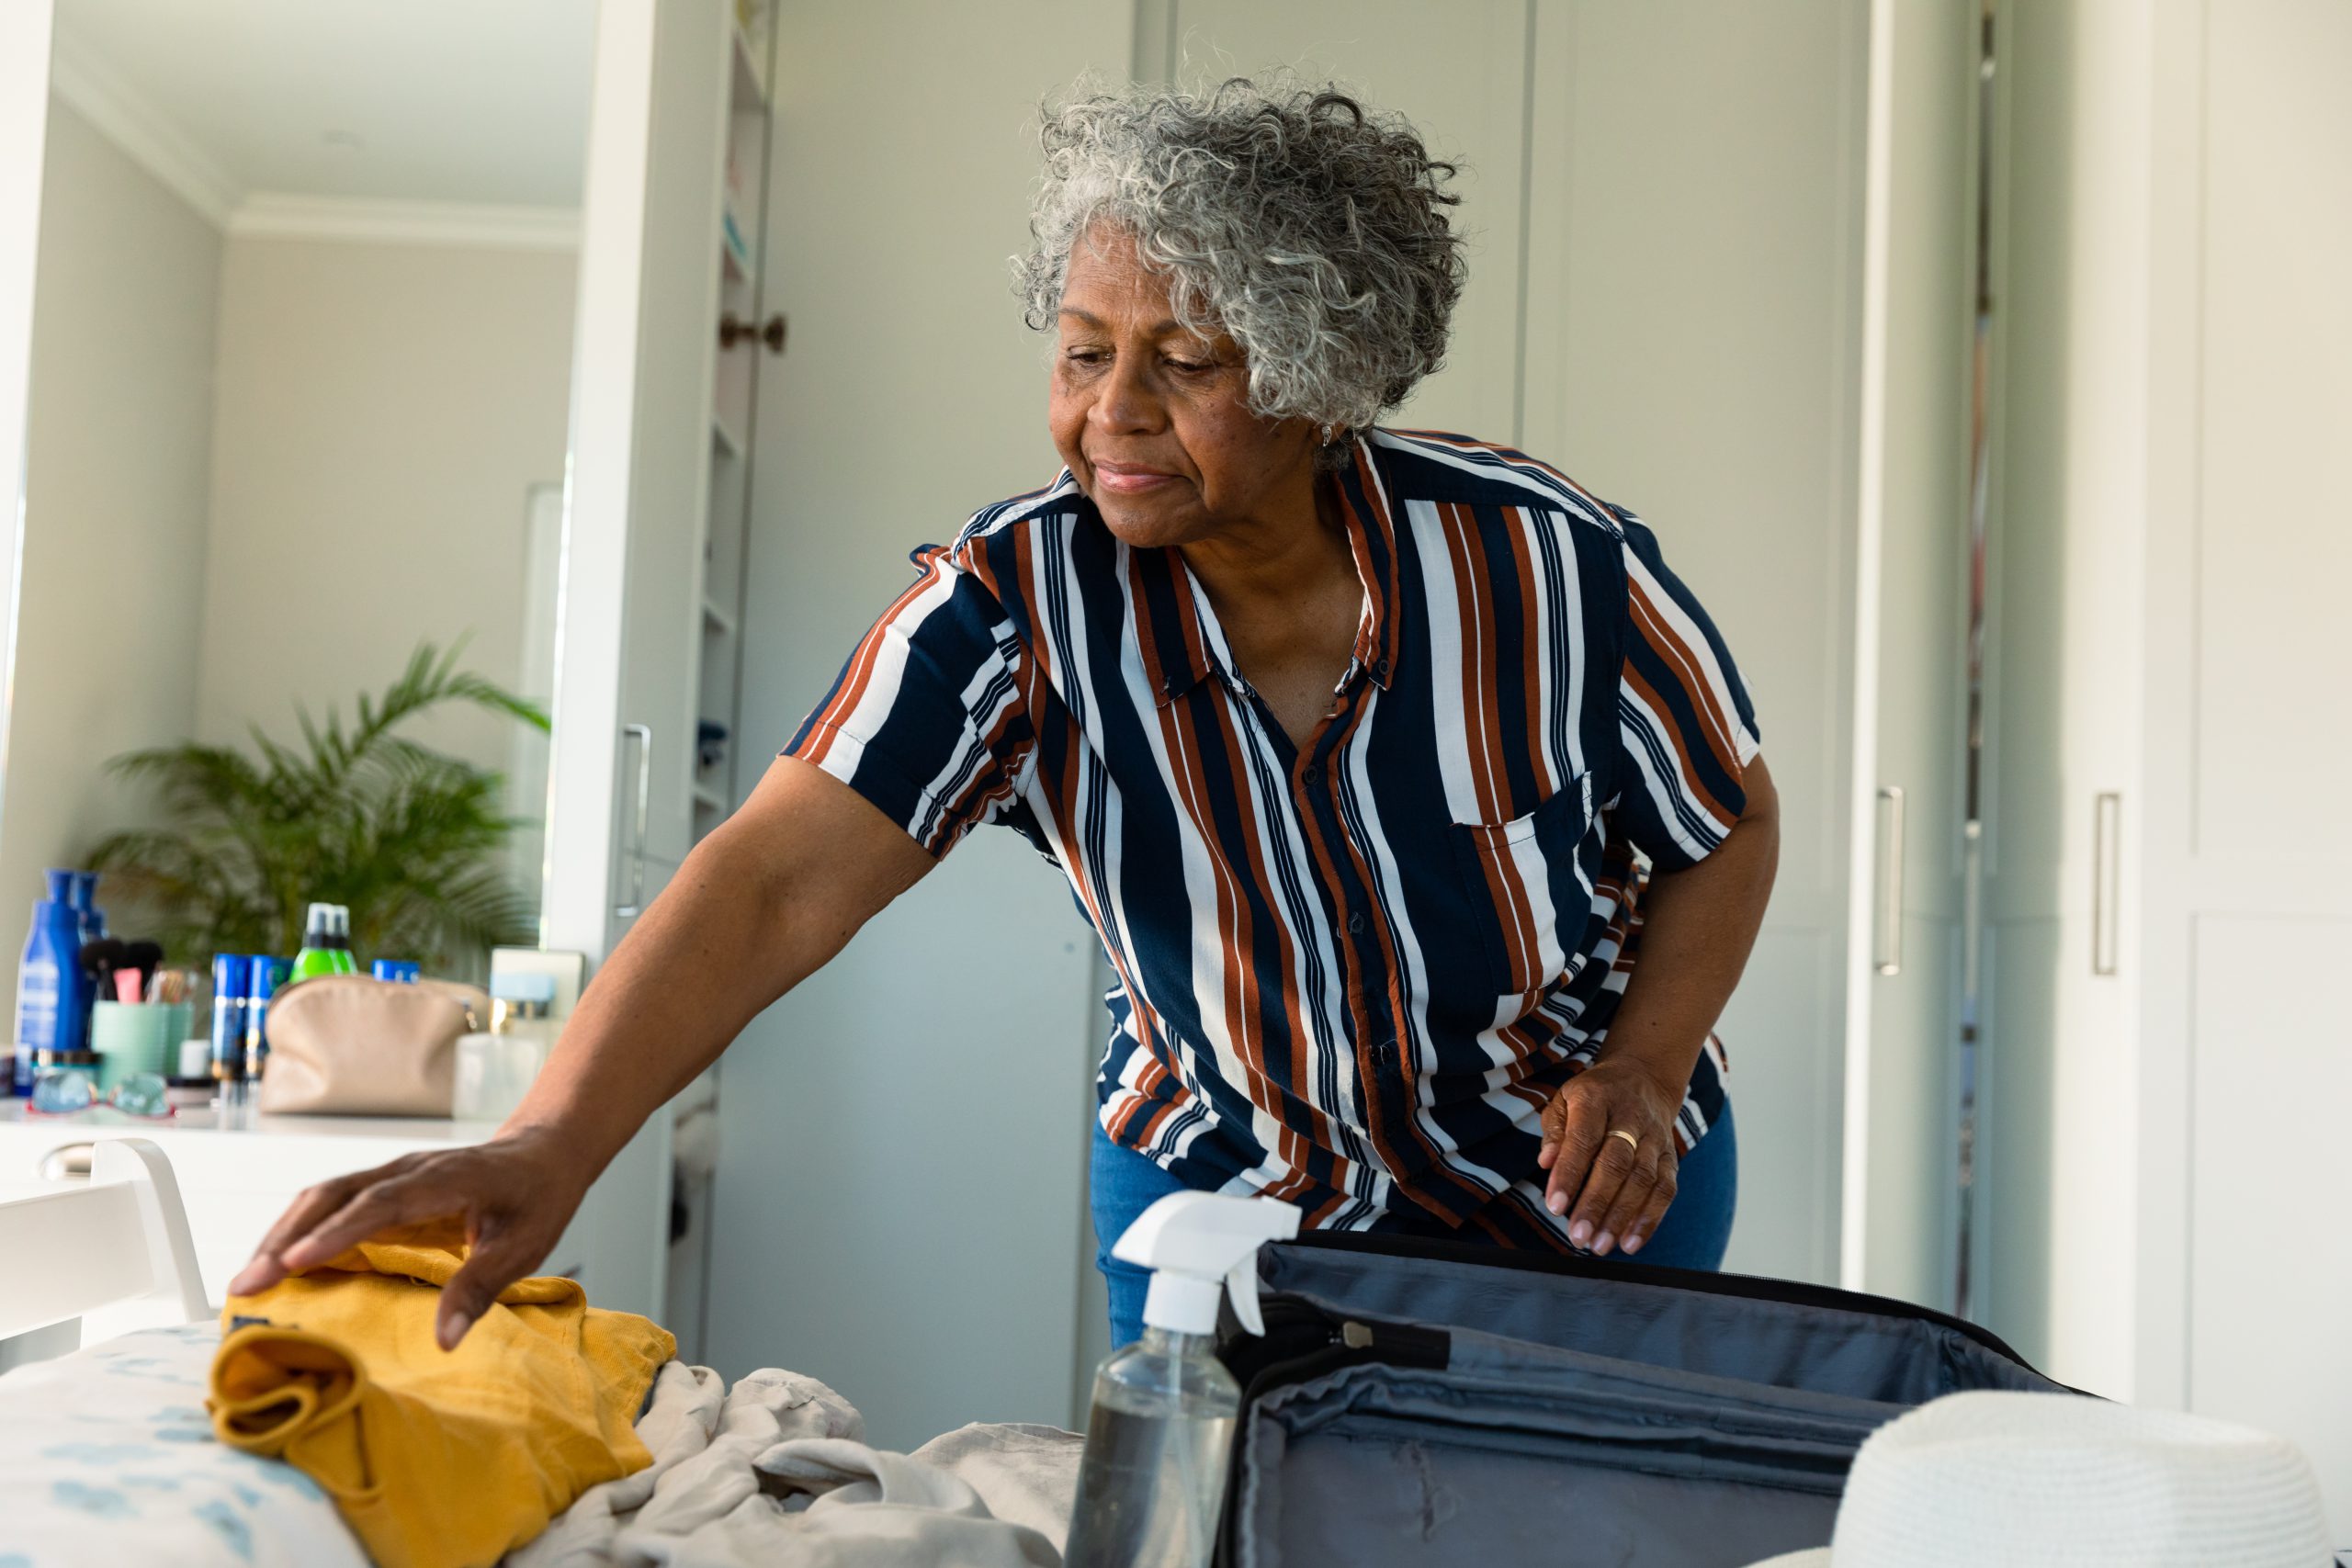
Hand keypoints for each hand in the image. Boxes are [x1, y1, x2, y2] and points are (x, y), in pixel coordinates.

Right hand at [225, 1127, 588, 1349]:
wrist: (544, 1153)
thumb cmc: (536, 1199)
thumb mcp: (525, 1246)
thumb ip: (481, 1288)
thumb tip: (443, 1341)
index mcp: (447, 1179)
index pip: (383, 1203)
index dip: (337, 1232)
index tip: (294, 1263)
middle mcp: (408, 1171)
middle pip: (335, 1194)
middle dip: (286, 1237)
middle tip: (247, 1285)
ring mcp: (391, 1175)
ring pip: (323, 1197)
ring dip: (282, 1235)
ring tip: (247, 1283)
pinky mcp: (382, 1188)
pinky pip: (331, 1206)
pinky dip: (297, 1233)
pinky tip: (276, 1268)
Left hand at [1534, 1058, 1682, 1256]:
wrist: (1643, 1077)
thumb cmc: (1594, 1096)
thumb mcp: (1565, 1099)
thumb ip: (1554, 1130)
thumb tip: (1545, 1163)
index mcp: (1596, 1098)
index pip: (1583, 1139)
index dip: (1569, 1174)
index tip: (1555, 1207)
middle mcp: (1630, 1117)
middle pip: (1616, 1163)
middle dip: (1596, 1204)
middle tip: (1578, 1237)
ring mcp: (1654, 1137)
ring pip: (1643, 1179)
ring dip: (1622, 1217)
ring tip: (1601, 1245)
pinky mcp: (1671, 1155)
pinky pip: (1666, 1189)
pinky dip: (1650, 1219)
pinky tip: (1630, 1242)